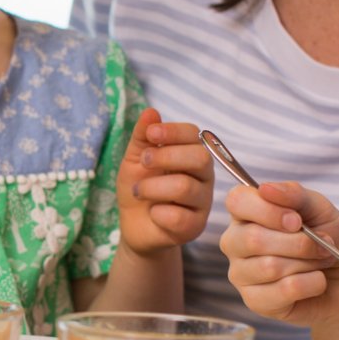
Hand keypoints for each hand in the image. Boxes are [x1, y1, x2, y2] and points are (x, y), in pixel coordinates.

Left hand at [115, 110, 211, 254]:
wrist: (134, 226)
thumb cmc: (139, 187)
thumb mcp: (135, 159)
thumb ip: (143, 137)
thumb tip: (151, 112)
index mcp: (191, 154)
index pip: (195, 134)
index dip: (173, 131)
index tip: (151, 134)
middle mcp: (203, 176)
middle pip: (200, 158)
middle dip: (165, 157)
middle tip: (143, 163)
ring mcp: (202, 202)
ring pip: (185, 187)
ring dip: (152, 187)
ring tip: (138, 192)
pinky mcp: (196, 227)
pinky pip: (178, 216)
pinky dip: (157, 213)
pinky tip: (153, 213)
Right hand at [219, 180, 338, 327]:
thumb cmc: (331, 240)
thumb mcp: (321, 210)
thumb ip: (295, 195)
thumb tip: (266, 189)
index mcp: (246, 213)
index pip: (237, 201)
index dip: (268, 210)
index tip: (297, 220)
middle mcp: (235, 242)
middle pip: (253, 238)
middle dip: (300, 243)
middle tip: (323, 245)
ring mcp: (241, 274)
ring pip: (270, 266)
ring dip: (309, 263)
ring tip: (321, 262)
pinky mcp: (255, 301)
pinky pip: (284, 290)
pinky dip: (312, 284)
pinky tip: (316, 282)